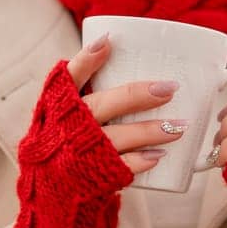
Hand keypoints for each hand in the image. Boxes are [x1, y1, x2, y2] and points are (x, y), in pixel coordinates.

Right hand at [65, 31, 193, 175]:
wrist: (47, 185)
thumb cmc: (68, 135)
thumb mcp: (68, 108)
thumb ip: (90, 84)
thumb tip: (121, 47)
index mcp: (62, 102)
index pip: (71, 75)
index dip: (86, 58)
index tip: (106, 42)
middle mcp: (68, 125)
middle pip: (101, 104)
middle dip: (135, 96)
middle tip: (169, 88)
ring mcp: (80, 151)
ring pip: (116, 137)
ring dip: (149, 131)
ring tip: (179, 126)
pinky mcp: (93, 175)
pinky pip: (119, 166)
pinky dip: (140, 161)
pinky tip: (159, 155)